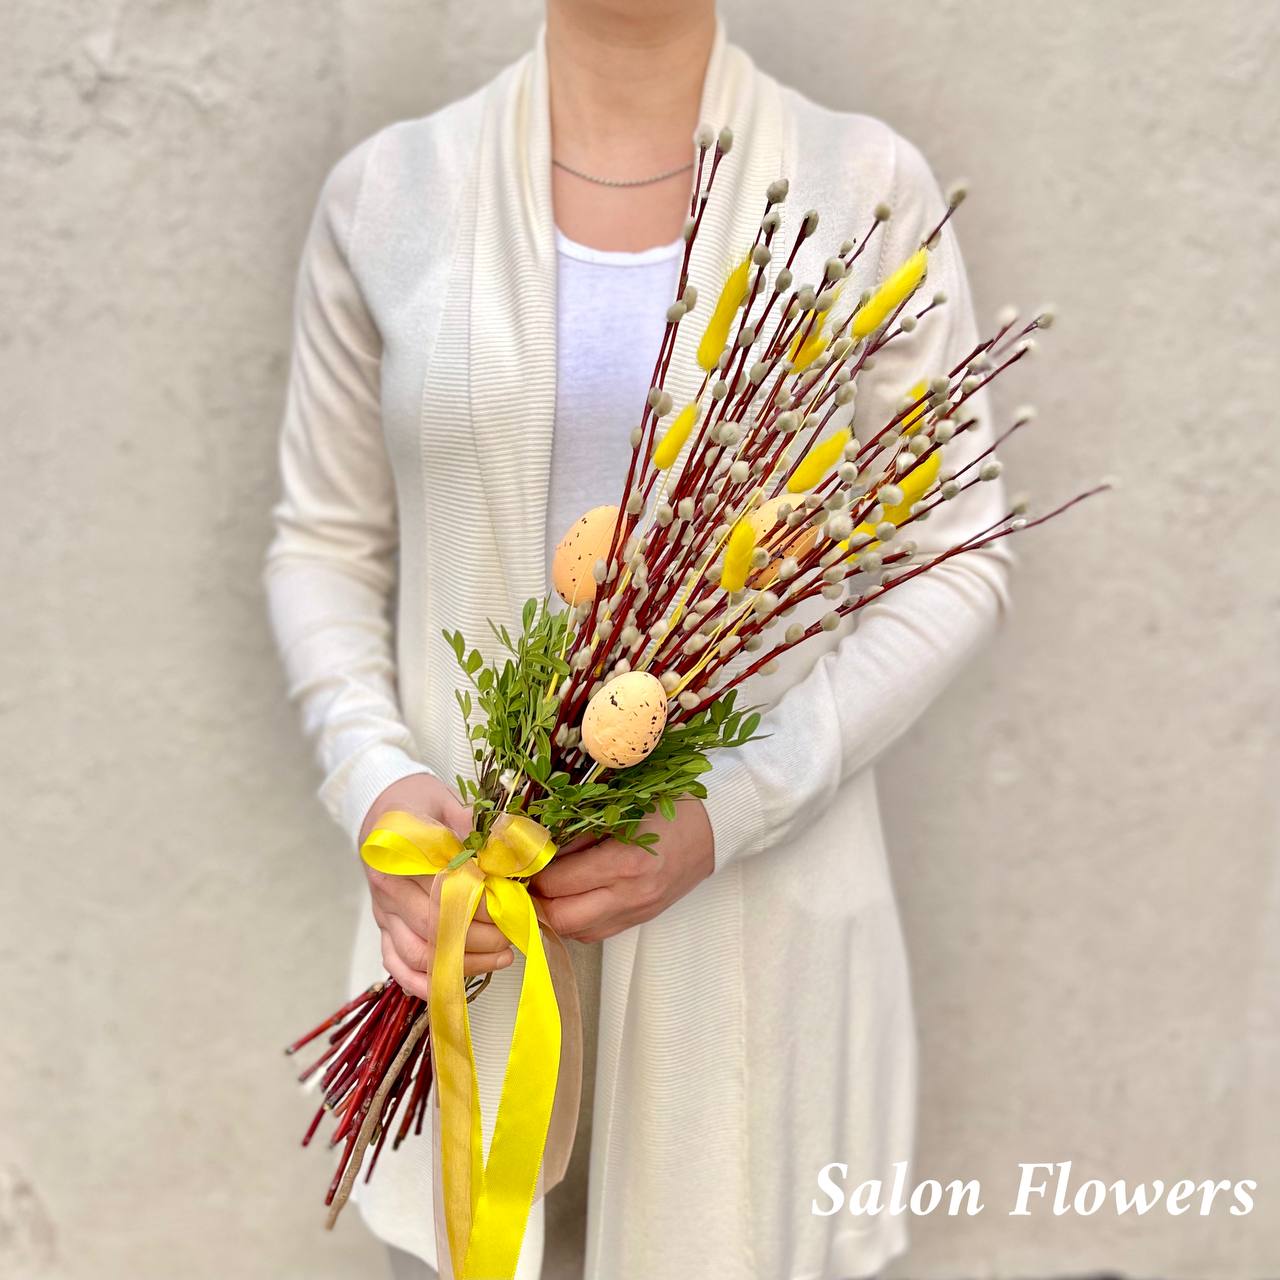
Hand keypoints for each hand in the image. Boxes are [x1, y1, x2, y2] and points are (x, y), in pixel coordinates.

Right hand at [359, 773, 513, 998]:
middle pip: (434, 931)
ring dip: (462, 964)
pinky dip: (425, 983)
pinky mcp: (384, 928)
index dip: (482, 906)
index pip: (444, 894)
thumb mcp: (442, 800)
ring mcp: (384, 913)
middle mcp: (388, 891)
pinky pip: (398, 966)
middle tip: (514, 934)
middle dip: (480, 939)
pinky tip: (458, 981)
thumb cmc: (414, 802)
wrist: (376, 803)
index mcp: (400, 857)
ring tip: (502, 956)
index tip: (513, 905)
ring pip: (418, 957)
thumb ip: (470, 822)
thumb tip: (503, 840)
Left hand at [530, 799, 714, 943]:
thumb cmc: (670, 806)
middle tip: (525, 877)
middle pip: (561, 918)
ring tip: (545, 888)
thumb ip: (580, 830)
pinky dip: (576, 920)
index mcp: (625, 862)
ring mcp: (636, 912)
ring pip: (576, 932)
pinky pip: (596, 932)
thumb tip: (538, 846)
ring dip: (554, 913)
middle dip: (536, 899)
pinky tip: (571, 898)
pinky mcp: (640, 919)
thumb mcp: (622, 807)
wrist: (715, 828)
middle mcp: (630, 895)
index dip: (532, 872)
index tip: (520, 858)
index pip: (558, 883)